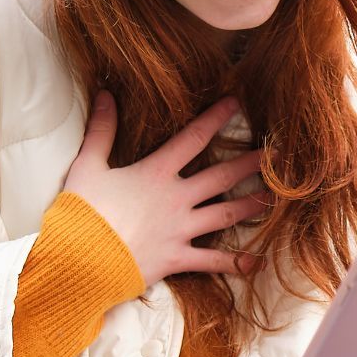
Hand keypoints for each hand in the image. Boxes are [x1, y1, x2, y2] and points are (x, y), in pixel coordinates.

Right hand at [62, 91, 272, 286]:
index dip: (216, 118)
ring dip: (252, 204)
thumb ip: (101, 130)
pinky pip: (212, 262)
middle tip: (276, 154)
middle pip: (222, 176)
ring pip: (226, 214)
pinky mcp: (177, 258)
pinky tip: (257, 262)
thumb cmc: (81, 212)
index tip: (237, 104)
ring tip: (276, 196)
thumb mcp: (87, 165)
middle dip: (250, 163)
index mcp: (156, 173)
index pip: (193, 138)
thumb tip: (104, 94)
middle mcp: (176, 199)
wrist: (79, 260)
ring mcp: (180, 230)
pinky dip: (235, 263)